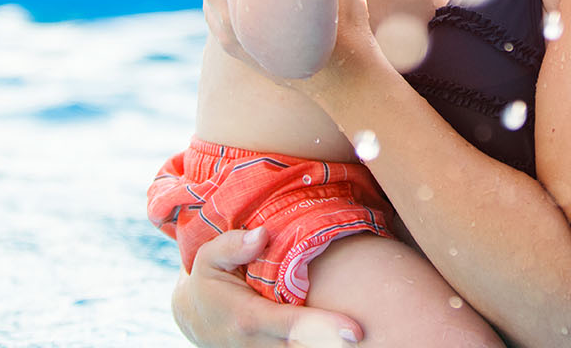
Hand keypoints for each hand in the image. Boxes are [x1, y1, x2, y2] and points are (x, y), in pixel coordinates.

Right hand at [171, 227, 363, 345]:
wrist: (195, 319)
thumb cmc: (209, 282)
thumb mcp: (208, 258)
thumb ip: (232, 246)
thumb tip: (261, 234)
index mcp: (246, 318)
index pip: (289, 326)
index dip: (323, 328)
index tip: (356, 329)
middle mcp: (258, 346)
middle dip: (335, 344)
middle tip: (374, 335)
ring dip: (331, 346)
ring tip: (375, 341)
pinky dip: (322, 346)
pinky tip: (343, 339)